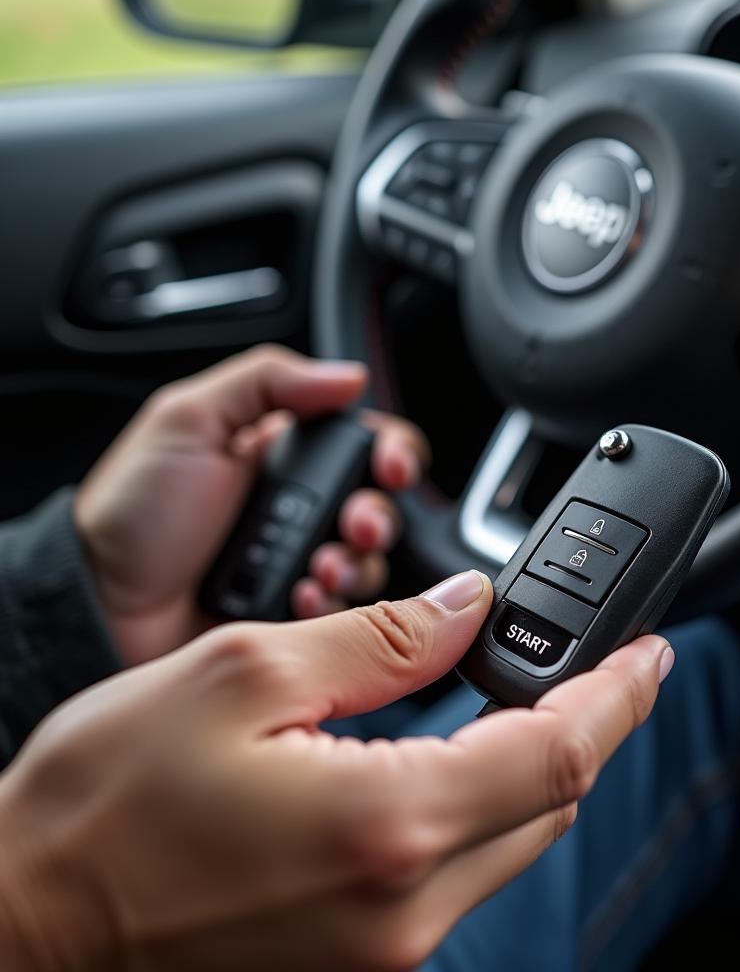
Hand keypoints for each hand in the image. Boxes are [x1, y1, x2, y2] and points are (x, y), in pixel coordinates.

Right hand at [0, 571, 671, 971]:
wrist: (26, 921)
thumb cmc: (105, 803)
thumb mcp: (246, 675)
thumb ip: (380, 639)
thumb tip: (468, 608)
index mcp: (384, 825)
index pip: (558, 753)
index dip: (619, 695)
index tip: (649, 653)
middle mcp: (400, 911)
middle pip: (548, 803)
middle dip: (583, 723)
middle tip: (592, 659)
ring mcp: (380, 954)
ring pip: (506, 840)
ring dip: (530, 764)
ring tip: (522, 693)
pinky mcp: (355, 963)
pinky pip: (452, 876)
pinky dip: (474, 808)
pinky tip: (452, 758)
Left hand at [75, 345, 429, 665]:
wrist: (98, 607)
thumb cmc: (130, 515)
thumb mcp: (187, 421)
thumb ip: (266, 381)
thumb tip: (347, 375)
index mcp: (281, 453)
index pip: (363, 442)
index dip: (390, 451)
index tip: (389, 466)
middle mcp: (298, 507)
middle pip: (378, 504)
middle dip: (375, 515)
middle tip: (353, 525)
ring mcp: (297, 562)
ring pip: (366, 560)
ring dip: (354, 563)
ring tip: (315, 571)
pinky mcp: (294, 614)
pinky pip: (343, 613)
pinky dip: (332, 605)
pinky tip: (299, 599)